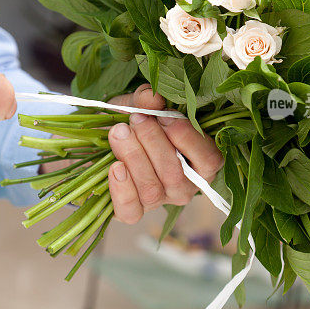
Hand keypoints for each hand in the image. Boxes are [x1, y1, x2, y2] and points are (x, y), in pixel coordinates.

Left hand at [107, 84, 222, 223]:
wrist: (100, 140)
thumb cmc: (130, 121)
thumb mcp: (138, 104)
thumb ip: (146, 99)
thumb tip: (152, 97)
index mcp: (199, 162)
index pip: (209, 160)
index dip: (187, 138)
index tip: (163, 117)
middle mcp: (184, 186)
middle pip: (176, 175)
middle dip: (153, 142)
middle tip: (135, 119)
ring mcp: (159, 201)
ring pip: (152, 189)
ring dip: (134, 157)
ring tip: (118, 132)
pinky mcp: (132, 211)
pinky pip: (130, 210)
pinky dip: (121, 189)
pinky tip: (115, 167)